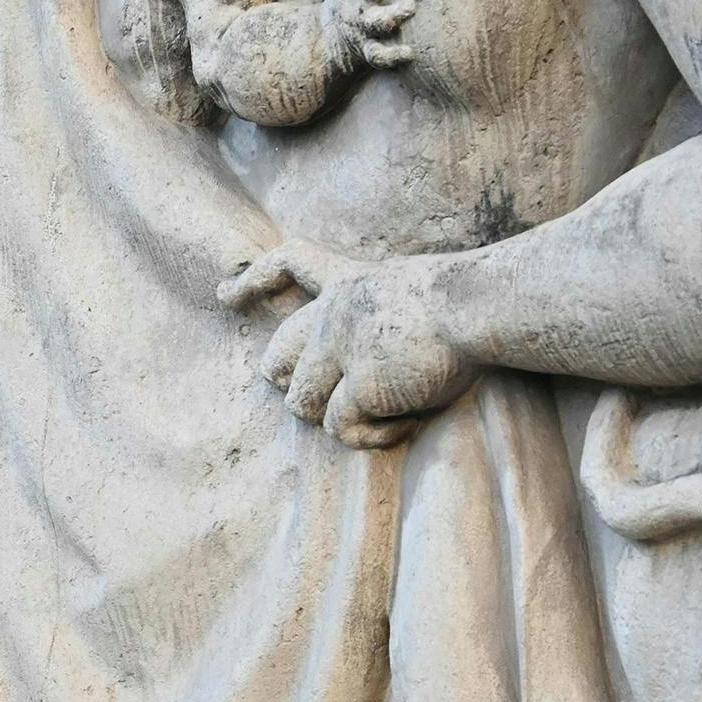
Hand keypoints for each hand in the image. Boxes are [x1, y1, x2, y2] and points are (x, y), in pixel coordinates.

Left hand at [224, 244, 473, 447]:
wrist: (477, 306)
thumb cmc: (469, 298)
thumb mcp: (414, 289)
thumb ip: (381, 315)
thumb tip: (373, 368)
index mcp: (350, 283)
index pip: (291, 263)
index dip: (255, 281)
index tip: (224, 297)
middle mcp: (331, 317)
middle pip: (277, 358)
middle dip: (292, 387)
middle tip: (328, 400)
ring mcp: (339, 351)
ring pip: (301, 405)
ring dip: (338, 419)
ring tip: (384, 417)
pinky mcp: (358, 386)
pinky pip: (343, 429)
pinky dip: (371, 437)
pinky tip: (402, 426)